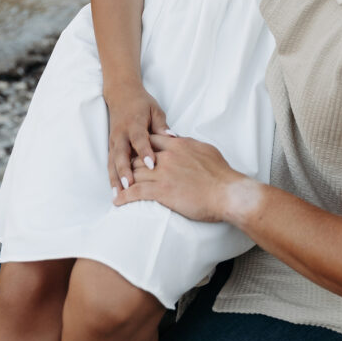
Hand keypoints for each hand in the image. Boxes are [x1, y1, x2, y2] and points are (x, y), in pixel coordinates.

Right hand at [106, 84, 169, 201]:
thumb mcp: (155, 110)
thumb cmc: (142, 104)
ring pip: (113, 162)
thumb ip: (161, 126)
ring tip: (119, 195)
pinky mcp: (111, 147)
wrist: (121, 95)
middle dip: (125, 171)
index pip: (139, 139)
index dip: (145, 152)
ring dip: (115, 179)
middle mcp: (122, 134)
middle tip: (130, 186)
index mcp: (134, 123)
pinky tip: (116, 192)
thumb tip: (173, 137)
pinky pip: (111, 164)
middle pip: (121, 154)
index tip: (151, 164)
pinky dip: (112, 178)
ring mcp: (114, 142)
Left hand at [114, 134, 244, 221]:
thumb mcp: (206, 150)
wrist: (226, 192)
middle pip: (139, 155)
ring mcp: (163, 173)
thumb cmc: (221, 174)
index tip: (134, 151)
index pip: (152, 140)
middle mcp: (167, 156)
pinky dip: (124, 196)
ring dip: (123, 180)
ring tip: (115, 187)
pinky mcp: (162, 191)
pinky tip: (118, 200)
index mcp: (178, 145)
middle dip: (128, 163)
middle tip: (120, 170)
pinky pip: (137, 192)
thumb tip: (184, 143)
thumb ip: (190, 145)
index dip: (141, 145)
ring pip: (135, 173)